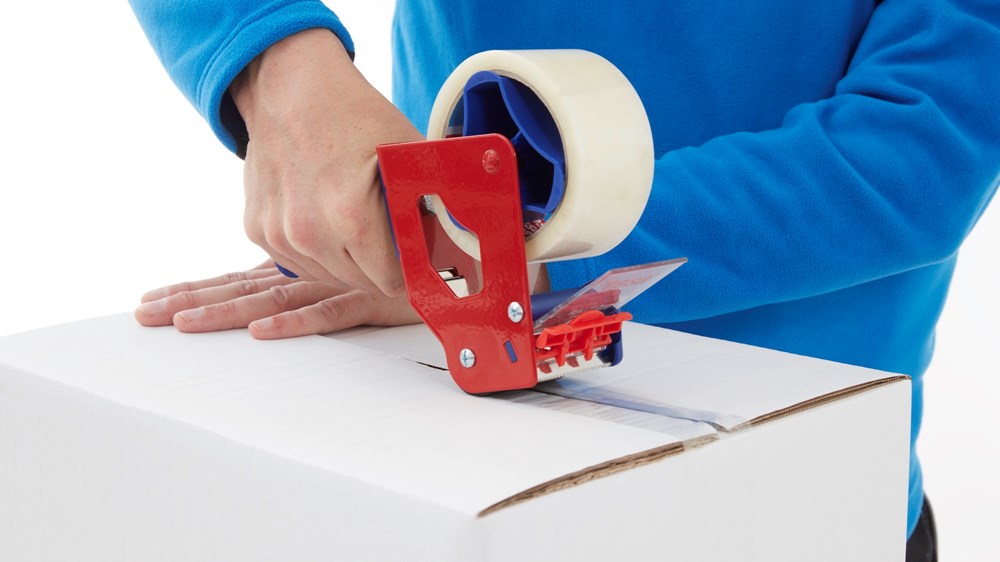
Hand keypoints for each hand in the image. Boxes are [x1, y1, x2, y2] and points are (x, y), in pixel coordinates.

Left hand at [134, 262, 421, 338]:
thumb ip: (320, 260)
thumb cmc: (402, 253)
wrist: (453, 251)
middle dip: (190, 301)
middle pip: (241, 289)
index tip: (155, 298)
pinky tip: (263, 332)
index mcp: (301, 264)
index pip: (239, 277)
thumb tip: (283, 269)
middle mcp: (310, 272)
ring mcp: (337, 283)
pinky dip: (295, 323)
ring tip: (183, 324)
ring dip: (227, 313)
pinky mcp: (369, 300)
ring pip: (272, 300)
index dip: (198, 287)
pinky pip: (329, 313)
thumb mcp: (351, 260)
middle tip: (145, 316)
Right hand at [230, 28, 421, 295]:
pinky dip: (317, 251)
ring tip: (359, 226)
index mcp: (350, 217)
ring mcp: (278, 234)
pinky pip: (298, 263)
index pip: (390, 281)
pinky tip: (328, 222)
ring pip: (328, 276)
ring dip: (348, 262)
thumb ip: (436, 199)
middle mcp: (309, 232)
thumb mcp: (405, 152)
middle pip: (361, 283)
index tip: (416, 259)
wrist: (289, 88)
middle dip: (380, 267)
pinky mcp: (257, 230)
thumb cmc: (353, 115)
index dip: (407, 271)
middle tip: (391, 240)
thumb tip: (465, 238)